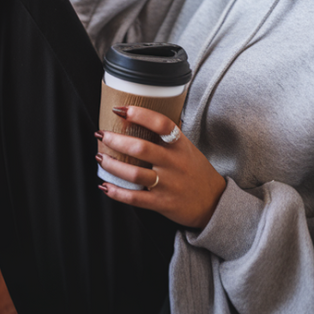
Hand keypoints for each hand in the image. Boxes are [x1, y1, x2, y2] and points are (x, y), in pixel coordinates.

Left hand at [97, 105, 225, 228]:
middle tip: (101, 134)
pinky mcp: (162, 203)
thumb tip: (141, 118)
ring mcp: (168, 184)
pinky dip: (116, 192)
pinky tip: (104, 186)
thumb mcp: (187, 149)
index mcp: (180, 146)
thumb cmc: (196, 172)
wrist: (214, 203)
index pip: (161, 124)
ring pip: (134, 174)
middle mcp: (174, 163)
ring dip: (112, 165)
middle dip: (116, 140)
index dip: (140, 114)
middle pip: (142, 148)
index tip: (120, 109)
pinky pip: (135, 198)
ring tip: (100, 158)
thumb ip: (168, 137)